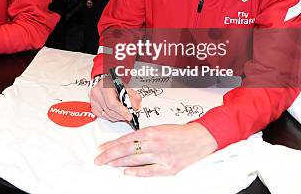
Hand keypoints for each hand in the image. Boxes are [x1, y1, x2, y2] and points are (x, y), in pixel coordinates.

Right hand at [90, 81, 140, 122]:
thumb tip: (136, 107)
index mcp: (105, 85)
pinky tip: (115, 113)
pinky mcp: (93, 105)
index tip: (129, 116)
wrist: (105, 81)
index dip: (122, 111)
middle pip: (109, 110)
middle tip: (128, 116)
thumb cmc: (114, 83)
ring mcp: (93, 99)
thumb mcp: (125, 86)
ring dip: (116, 117)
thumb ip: (133, 96)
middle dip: (121, 116)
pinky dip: (110, 117)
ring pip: (106, 115)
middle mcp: (97, 92)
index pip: (112, 103)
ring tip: (123, 114)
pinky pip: (102, 116)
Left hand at [94, 123, 217, 175]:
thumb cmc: (180, 132)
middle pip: (126, 150)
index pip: (125, 139)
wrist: (201, 138)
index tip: (101, 148)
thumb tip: (127, 142)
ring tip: (108, 164)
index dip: (112, 144)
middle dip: (110, 155)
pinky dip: (136, 173)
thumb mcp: (159, 128)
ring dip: (119, 163)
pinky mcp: (169, 169)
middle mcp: (154, 144)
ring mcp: (161, 157)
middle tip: (98, 159)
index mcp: (151, 131)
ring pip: (135, 161)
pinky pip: (149, 172)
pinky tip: (126, 172)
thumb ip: (144, 135)